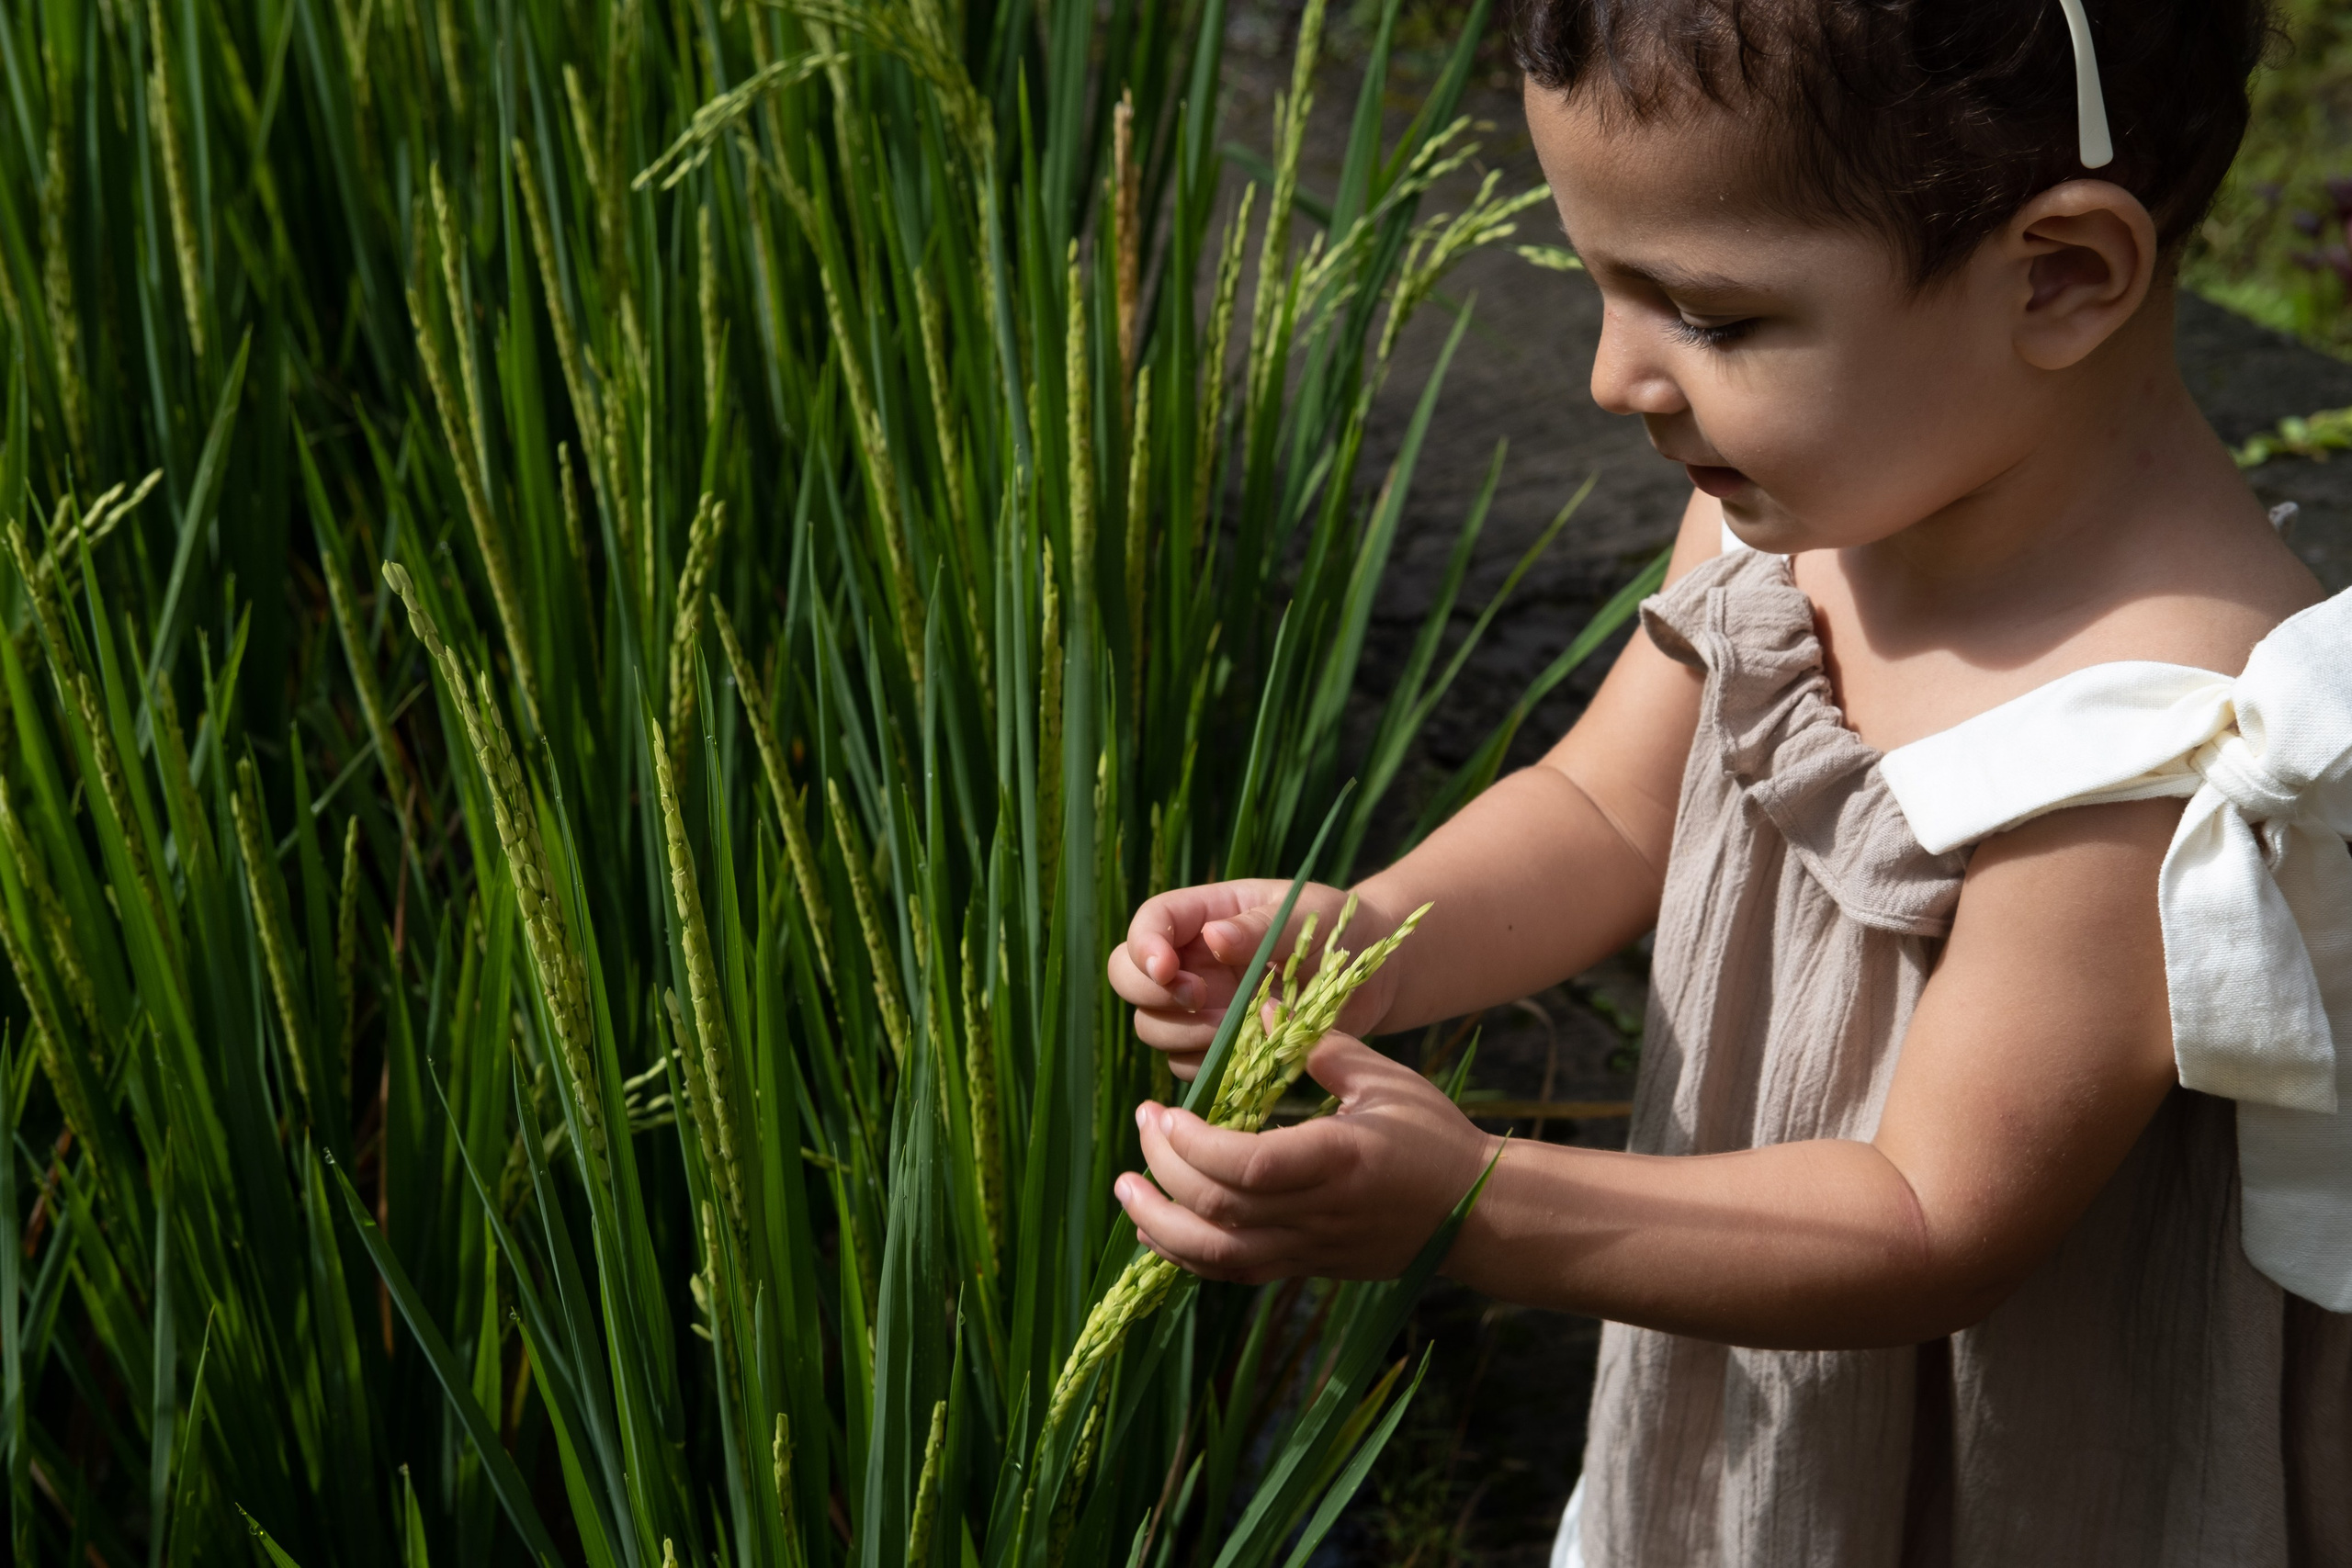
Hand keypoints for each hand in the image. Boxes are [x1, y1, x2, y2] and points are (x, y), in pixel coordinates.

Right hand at [1106, 881, 1397, 1079]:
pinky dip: (1206, 1063)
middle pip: (1128, 977)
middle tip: (1201, 999)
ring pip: (1152, 1025)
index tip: (1168, 970)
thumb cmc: (1337, 928)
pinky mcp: (1218, 1044)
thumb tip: (1213, 938)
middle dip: (1152, 993)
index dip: (1144, 947)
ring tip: (1234, 1027)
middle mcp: (1191, 960)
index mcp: (1204, 914)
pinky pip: (1185, 1064)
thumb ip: (1260, 927)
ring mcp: (1200, 1004)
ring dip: (1183, 1032)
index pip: (1149, 922)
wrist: (1370, 975)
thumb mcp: (1305, 916)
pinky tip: (1245, 1052)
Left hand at [1112, 1033, 1498, 1282]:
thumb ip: (1318, 1047)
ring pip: (1216, 1255)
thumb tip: (1259, 1009)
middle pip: (1218, 1209)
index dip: (1193, 1145)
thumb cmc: (1433, 1136)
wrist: (1475, 1214)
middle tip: (1143, 1122)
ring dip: (1160, 1225)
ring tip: (1127, 1188)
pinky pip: (1232, 1272)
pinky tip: (1158, 1229)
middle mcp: (1316, 1214)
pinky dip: (1186, 1255)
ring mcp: (1308, 1249)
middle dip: (1165, 1168)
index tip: (1166, 1111)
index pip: (1246, 1167)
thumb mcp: (1382, 1079)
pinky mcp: (1303, 1267)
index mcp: (1337, 1160)